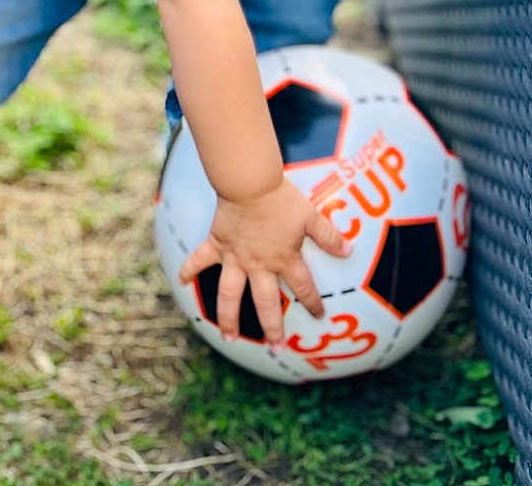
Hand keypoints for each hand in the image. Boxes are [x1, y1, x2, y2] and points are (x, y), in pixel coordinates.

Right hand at [178, 177, 351, 346]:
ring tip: (229, 337)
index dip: (312, 303)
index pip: (303, 287)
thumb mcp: (310, 216)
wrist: (250, 184)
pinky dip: (189, 270)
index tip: (319, 317)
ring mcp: (235, 257)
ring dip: (229, 317)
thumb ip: (328, 236)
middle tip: (274, 347)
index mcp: (284, 259)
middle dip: (271, 327)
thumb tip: (349, 251)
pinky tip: (182, 281)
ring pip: (230, 294)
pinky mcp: (217, 244)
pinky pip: (200, 260)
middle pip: (265, 303)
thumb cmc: (281, 199)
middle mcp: (259, 265)